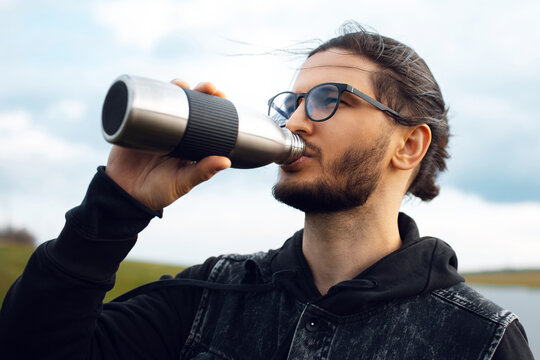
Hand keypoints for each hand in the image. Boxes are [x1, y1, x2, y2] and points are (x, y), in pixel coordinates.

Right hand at [105, 80, 230, 210]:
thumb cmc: (157, 192)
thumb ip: (201, 172)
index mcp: (188, 144)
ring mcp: (154, 128)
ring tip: (182, 84)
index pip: (204, 120)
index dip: (213, 106)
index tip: (222, 96)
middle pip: (187, 106)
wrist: (123, 196)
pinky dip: (145, 95)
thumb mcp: (182, 182)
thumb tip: (226, 161)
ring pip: (166, 102)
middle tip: (208, 88)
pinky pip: (139, 108)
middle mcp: (174, 133)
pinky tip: (153, 86)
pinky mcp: (133, 127)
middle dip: (198, 92)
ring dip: (175, 88)